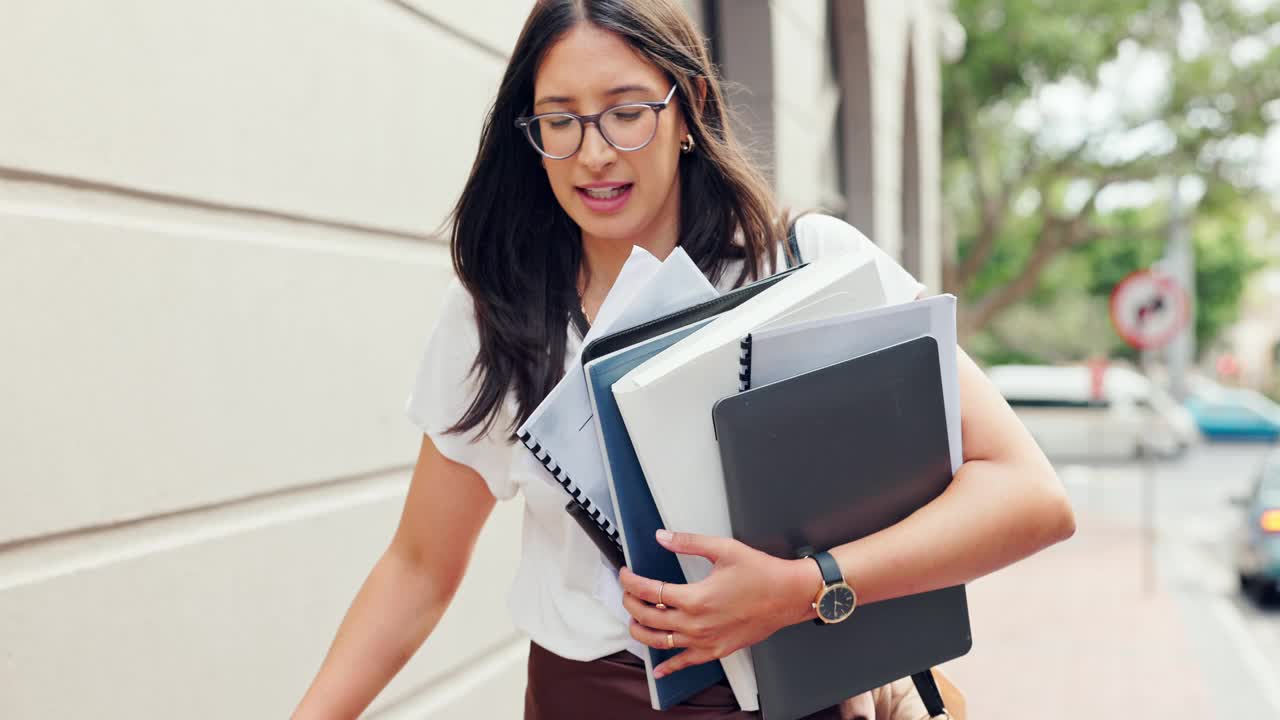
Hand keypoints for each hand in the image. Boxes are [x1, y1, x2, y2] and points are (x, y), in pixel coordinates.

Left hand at [618, 529, 818, 677]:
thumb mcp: (724, 549)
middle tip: (627, 593)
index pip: (649, 591)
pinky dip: (668, 667)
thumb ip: (688, 542)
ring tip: (634, 620)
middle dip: (630, 604)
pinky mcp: (716, 650)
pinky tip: (658, 669)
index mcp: (695, 598)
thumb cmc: (761, 574)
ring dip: (640, 632)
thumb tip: (663, 537)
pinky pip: (685, 663)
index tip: (625, 575)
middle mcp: (696, 623)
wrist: (788, 596)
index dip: (631, 582)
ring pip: (660, 642)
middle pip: (648, 617)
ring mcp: (705, 640)